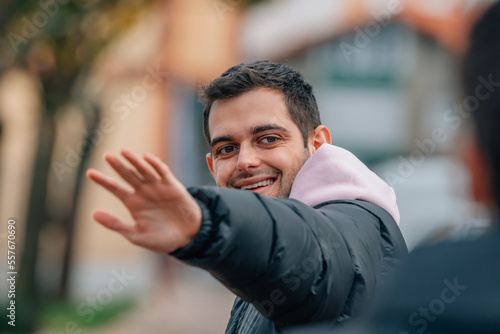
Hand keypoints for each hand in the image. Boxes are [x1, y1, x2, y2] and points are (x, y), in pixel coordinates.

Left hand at [86, 149, 201, 252]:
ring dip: (134, 161)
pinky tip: (147, 158)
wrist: (187, 238)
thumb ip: (115, 224)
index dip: (103, 180)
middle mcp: (143, 192)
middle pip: (127, 175)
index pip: (115, 188)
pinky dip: (155, 165)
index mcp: (133, 203)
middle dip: (117, 165)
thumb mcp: (136, 235)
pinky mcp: (172, 186)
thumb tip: (93, 213)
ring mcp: (157, 187)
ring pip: (143, 170)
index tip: (89, 173)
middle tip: (106, 156)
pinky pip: (162, 173)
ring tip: (124, 152)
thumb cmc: (161, 239)